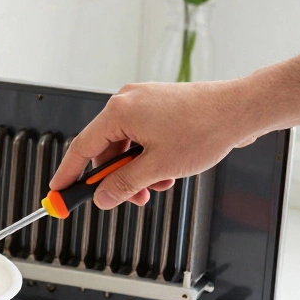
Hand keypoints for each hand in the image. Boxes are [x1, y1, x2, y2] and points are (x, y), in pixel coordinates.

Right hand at [49, 81, 260, 208]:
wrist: (242, 109)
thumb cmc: (205, 128)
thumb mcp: (157, 167)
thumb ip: (123, 184)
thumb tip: (102, 196)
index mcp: (119, 111)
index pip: (81, 148)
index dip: (68, 174)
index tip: (58, 192)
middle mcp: (128, 101)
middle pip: (105, 148)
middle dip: (115, 177)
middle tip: (123, 199)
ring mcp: (145, 101)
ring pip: (126, 145)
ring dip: (136, 170)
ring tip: (157, 184)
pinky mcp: (160, 106)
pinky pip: (142, 136)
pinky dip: (148, 156)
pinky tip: (167, 169)